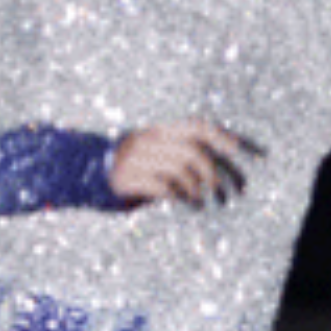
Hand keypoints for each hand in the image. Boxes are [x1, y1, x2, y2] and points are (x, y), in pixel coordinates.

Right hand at [111, 121, 262, 206]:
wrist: (89, 173)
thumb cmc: (139, 166)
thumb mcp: (160, 151)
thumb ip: (186, 153)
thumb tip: (227, 167)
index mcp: (161, 130)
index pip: (198, 126)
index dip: (221, 136)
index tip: (240, 150)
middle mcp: (150, 139)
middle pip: (193, 151)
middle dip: (215, 173)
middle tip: (227, 192)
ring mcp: (136, 158)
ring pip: (180, 170)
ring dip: (198, 189)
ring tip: (203, 201)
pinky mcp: (127, 179)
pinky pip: (163, 187)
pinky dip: (180, 197)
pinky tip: (187, 205)